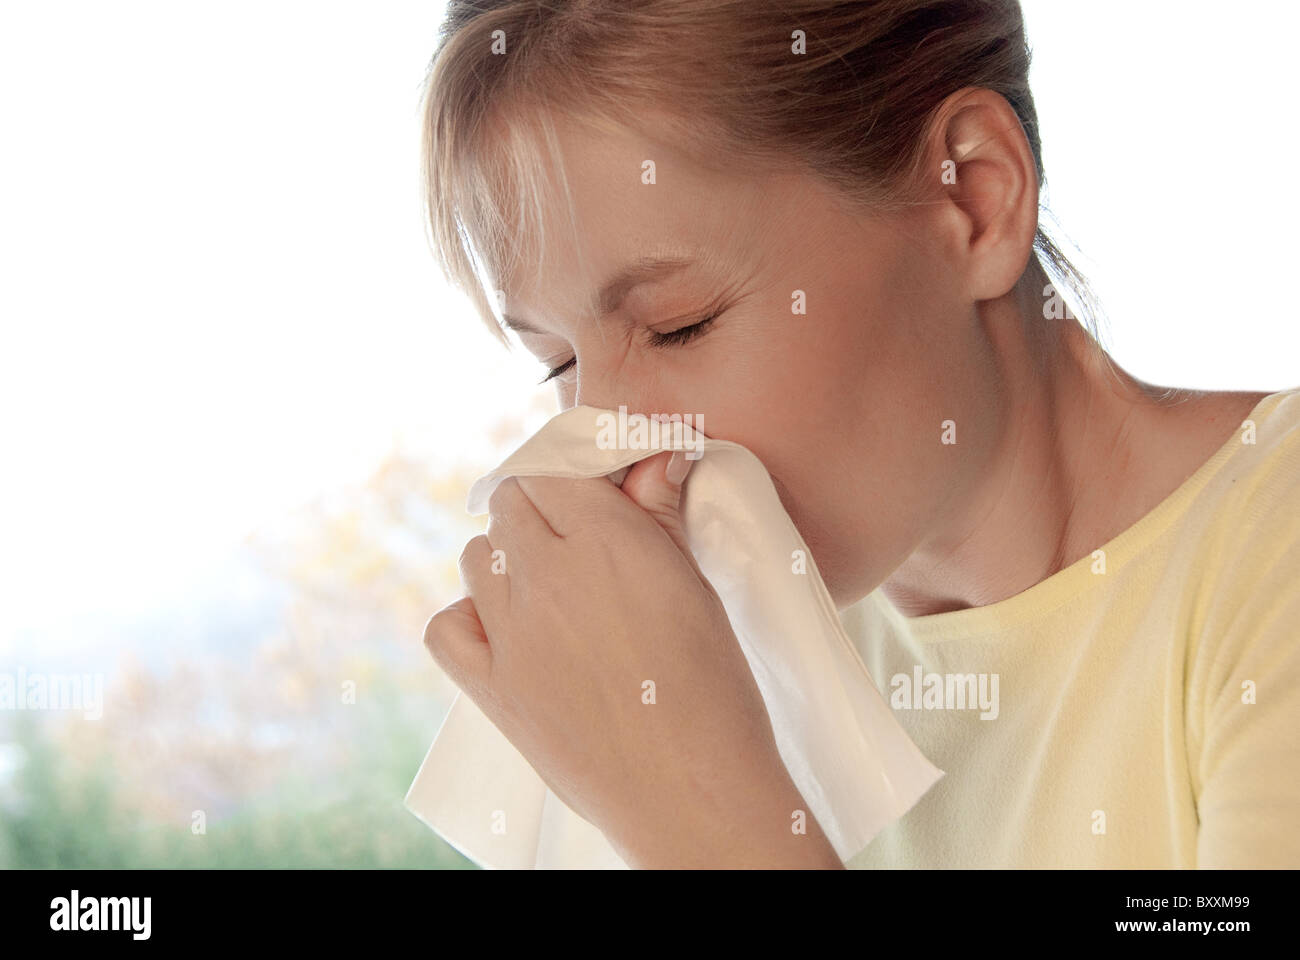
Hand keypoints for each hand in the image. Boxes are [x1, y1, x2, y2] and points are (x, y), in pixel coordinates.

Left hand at [423, 450, 840, 867]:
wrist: (690, 790)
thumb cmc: (713, 691)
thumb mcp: (696, 588)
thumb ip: (660, 516)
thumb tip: (656, 458)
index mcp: (606, 541)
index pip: (553, 470)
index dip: (570, 480)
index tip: (589, 497)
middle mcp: (548, 576)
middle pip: (510, 505)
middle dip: (538, 513)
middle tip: (576, 545)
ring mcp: (511, 633)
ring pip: (476, 557)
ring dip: (505, 561)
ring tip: (548, 590)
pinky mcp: (491, 687)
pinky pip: (446, 627)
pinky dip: (467, 618)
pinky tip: (503, 629)